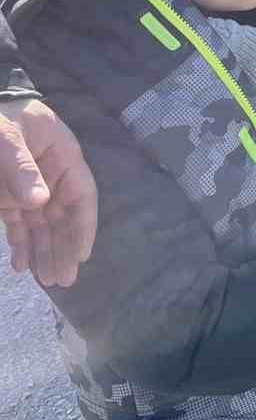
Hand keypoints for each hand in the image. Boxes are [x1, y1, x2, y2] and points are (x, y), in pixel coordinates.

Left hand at [0, 99, 97, 286]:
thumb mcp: (5, 138)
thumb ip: (22, 168)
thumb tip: (41, 203)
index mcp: (62, 155)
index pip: (82, 194)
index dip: (84, 226)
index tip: (81, 255)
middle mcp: (52, 175)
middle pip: (64, 216)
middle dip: (64, 248)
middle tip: (64, 280)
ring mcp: (31, 186)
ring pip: (43, 225)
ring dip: (45, 252)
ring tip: (48, 281)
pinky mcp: (10, 197)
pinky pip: (20, 224)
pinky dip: (21, 244)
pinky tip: (21, 266)